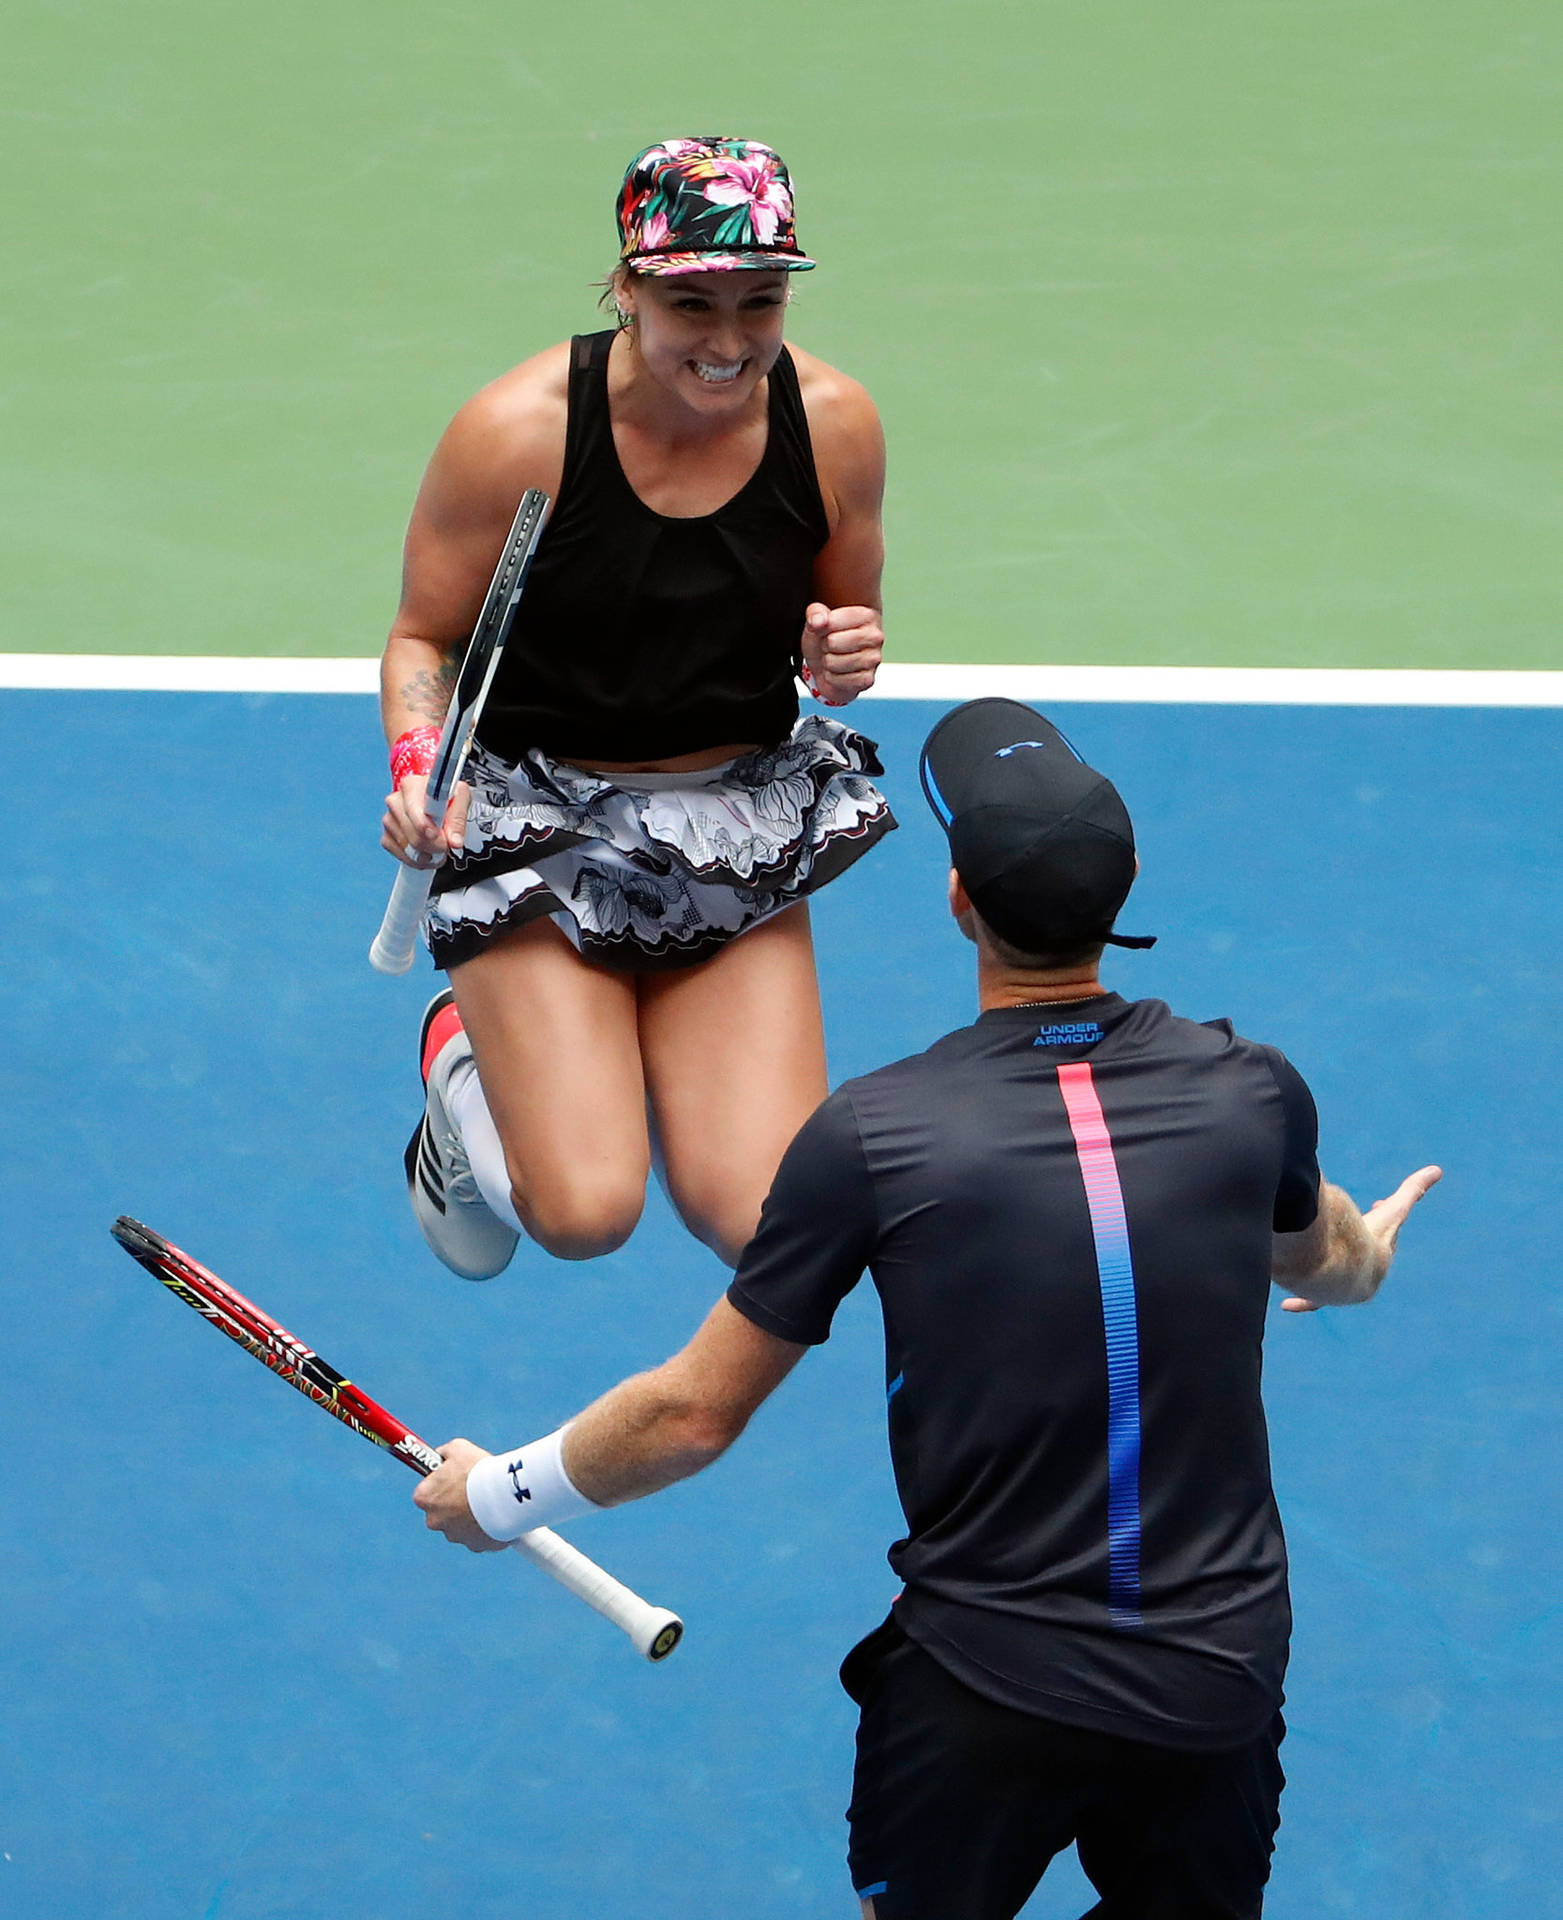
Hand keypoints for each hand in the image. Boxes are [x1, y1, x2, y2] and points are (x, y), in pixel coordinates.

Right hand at [380, 775, 471, 865]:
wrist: (436, 801)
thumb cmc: (446, 796)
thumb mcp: (461, 798)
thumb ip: (458, 818)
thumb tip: (454, 841)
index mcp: (412, 786)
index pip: (414, 810)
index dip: (426, 826)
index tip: (437, 835)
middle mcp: (396, 801)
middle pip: (414, 835)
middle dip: (434, 846)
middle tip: (447, 845)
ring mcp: (389, 820)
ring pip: (409, 848)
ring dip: (428, 854)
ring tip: (439, 848)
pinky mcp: (387, 837)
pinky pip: (401, 856)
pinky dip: (417, 859)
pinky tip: (427, 852)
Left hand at [412, 1438, 509, 1551]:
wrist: (503, 1493)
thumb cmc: (478, 1470)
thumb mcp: (457, 1449)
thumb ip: (444, 1454)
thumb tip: (441, 1456)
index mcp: (425, 1498)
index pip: (426, 1492)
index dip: (441, 1484)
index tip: (452, 1479)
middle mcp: (434, 1520)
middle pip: (441, 1512)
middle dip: (454, 1503)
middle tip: (472, 1489)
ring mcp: (454, 1535)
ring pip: (460, 1525)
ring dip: (471, 1516)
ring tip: (489, 1500)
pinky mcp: (474, 1545)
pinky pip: (478, 1536)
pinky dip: (486, 1527)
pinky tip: (497, 1513)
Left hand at [800, 602, 882, 706]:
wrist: (830, 666)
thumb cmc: (827, 640)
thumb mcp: (817, 621)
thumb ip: (815, 613)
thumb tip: (818, 620)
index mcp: (866, 615)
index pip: (831, 621)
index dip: (821, 628)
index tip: (828, 630)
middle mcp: (875, 636)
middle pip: (832, 642)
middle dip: (825, 646)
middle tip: (831, 646)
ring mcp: (874, 659)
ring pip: (832, 662)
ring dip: (827, 663)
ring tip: (835, 658)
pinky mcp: (868, 679)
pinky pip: (837, 680)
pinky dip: (832, 678)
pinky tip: (840, 672)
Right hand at [1281, 1164, 1441, 1311]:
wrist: (1337, 1267)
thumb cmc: (1362, 1237)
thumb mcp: (1391, 1212)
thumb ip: (1413, 1191)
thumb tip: (1437, 1170)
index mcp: (1380, 1258)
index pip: (1386, 1236)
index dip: (1382, 1215)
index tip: (1378, 1202)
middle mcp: (1365, 1278)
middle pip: (1362, 1255)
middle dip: (1361, 1238)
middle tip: (1352, 1221)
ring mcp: (1344, 1291)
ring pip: (1335, 1276)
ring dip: (1330, 1267)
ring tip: (1316, 1253)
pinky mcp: (1322, 1298)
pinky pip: (1311, 1302)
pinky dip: (1303, 1302)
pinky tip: (1289, 1306)